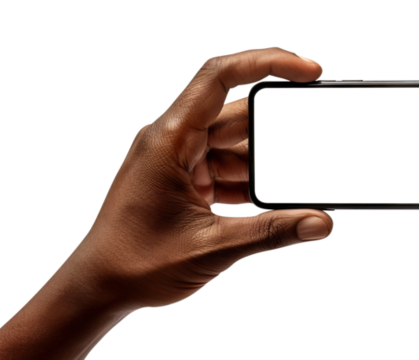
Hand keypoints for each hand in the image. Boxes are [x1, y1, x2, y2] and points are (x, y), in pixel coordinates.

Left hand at [67, 47, 334, 309]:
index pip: (220, 75)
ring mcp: (175, 158)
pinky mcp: (181, 178)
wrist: (97, 288)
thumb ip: (274, 232)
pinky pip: (223, 165)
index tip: (309, 71)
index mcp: (170, 138)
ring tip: (275, 196)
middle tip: (301, 157)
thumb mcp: (214, 247)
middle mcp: (171, 139)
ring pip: (233, 143)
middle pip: (235, 112)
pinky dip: (246, 182)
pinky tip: (262, 206)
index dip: (268, 62)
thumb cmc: (135, 263)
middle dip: (273, 135)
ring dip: (259, 166)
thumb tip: (321, 222)